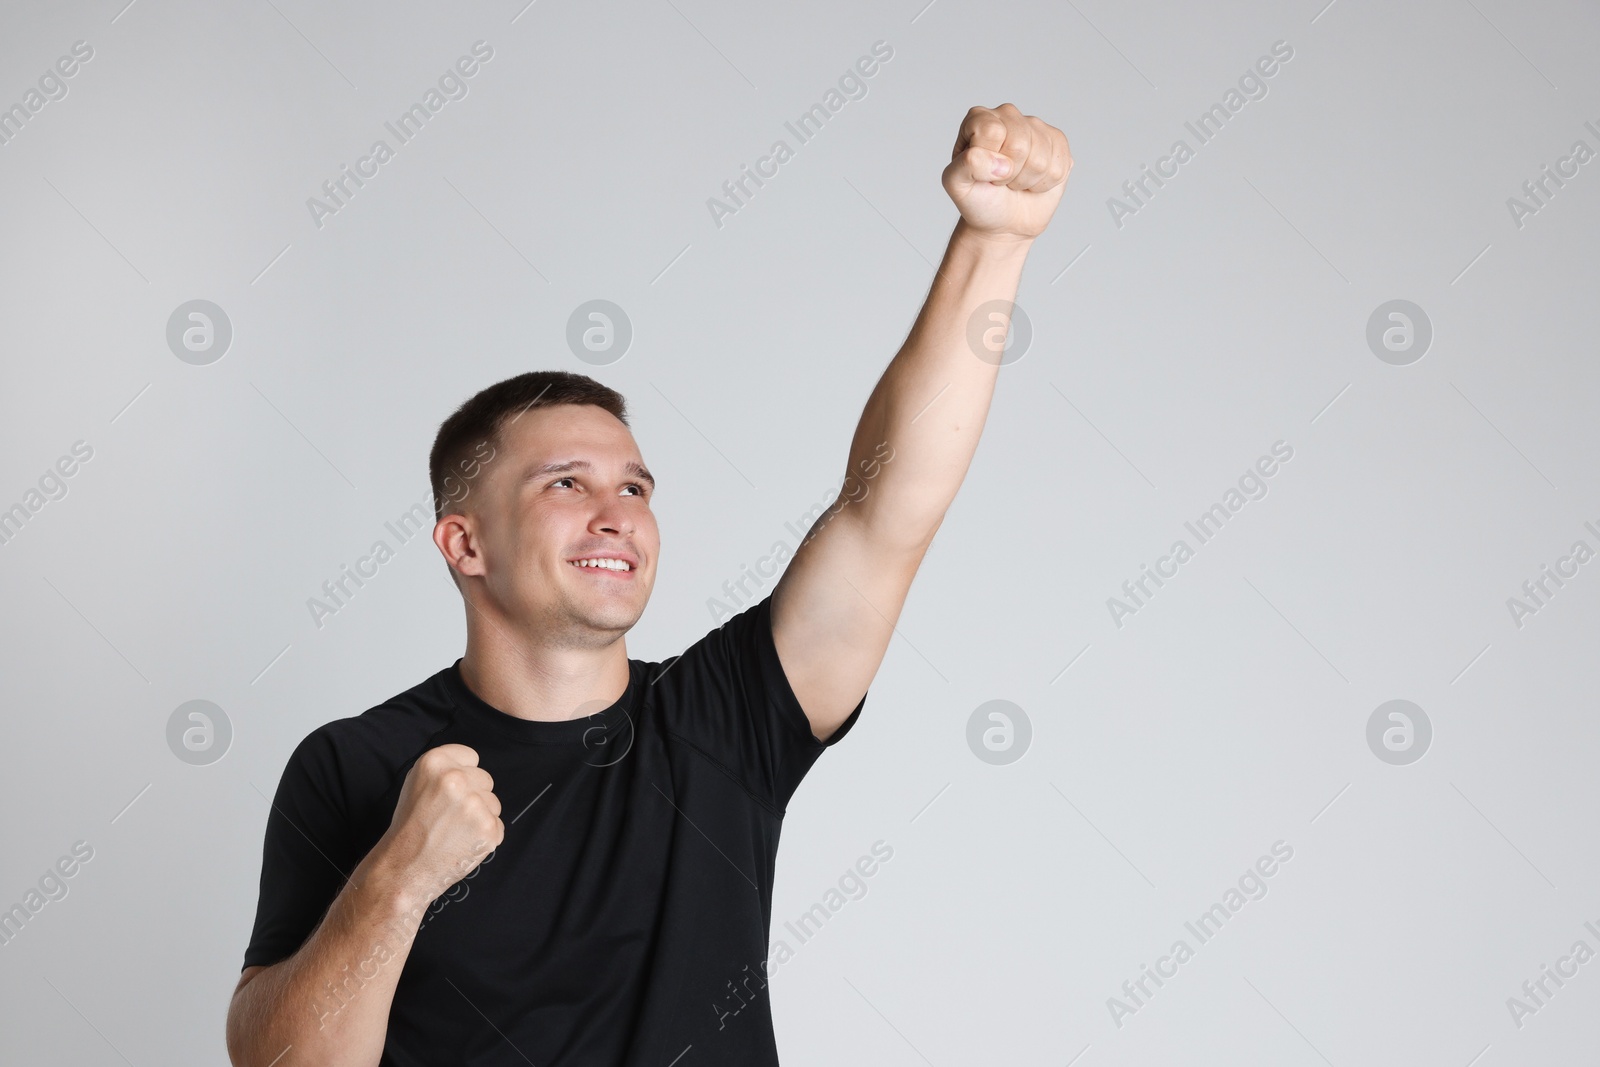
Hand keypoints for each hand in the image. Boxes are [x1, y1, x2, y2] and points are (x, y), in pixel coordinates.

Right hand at [375, 744, 503, 905]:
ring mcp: (474, 804)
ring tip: (454, 831)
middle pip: (485, 779)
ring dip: (480, 816)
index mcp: (434, 762)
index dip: (462, 775)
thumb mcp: (416, 784)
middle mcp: (455, 778)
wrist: (404, 868)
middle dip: (473, 795)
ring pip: (493, 803)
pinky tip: (462, 843)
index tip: (450, 791)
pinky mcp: (488, 828)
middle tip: (449, 816)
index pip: (470, 757)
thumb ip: (444, 770)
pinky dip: (484, 836)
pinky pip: (497, 825)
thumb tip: (471, 767)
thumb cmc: (410, 828)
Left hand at [941, 103, 1071, 241]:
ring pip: (1041, 159)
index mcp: (979, 118)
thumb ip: (965, 166)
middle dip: (1009, 174)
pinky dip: (1045, 184)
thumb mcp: (956, 185)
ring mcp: (1036, 127)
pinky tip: (1033, 181)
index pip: (992, 131)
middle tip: (1000, 180)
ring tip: (1015, 181)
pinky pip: (1059, 166)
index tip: (982, 172)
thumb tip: (1000, 162)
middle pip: (1020, 144)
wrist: (1002, 221)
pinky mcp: (1058, 143)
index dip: (989, 161)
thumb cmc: (978, 200)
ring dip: (1027, 181)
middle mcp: (1008, 115)